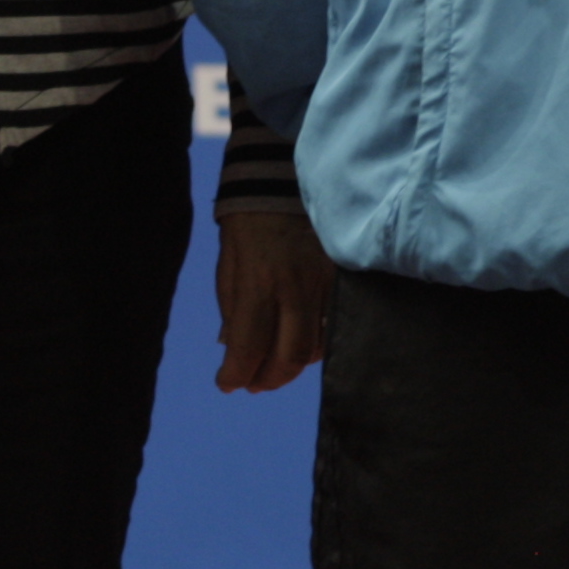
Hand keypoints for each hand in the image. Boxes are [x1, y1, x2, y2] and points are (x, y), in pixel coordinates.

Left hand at [214, 201, 334, 393]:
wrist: (283, 184)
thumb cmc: (247, 226)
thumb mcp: (228, 266)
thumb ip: (232, 310)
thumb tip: (232, 350)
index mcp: (259, 282)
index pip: (249, 345)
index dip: (236, 374)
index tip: (227, 383)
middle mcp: (295, 287)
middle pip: (290, 356)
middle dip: (268, 379)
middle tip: (253, 384)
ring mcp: (324, 284)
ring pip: (316, 346)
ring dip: (292, 366)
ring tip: (273, 368)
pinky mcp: (342, 280)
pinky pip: (333, 326)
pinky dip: (316, 345)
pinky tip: (300, 347)